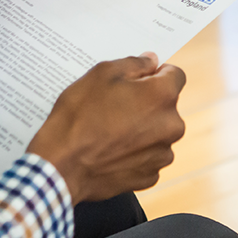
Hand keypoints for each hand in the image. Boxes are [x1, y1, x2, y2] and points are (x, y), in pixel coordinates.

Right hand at [27, 52, 186, 203]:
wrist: (62, 166)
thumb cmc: (79, 117)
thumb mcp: (101, 74)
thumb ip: (134, 63)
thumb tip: (152, 61)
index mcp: (163, 95)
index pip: (175, 75)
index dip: (156, 75)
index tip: (138, 81)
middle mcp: (171, 125)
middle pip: (167, 106)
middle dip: (148, 104)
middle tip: (116, 107)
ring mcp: (162, 154)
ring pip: (158, 133)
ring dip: (142, 130)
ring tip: (111, 131)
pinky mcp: (150, 176)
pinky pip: (147, 157)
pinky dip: (134, 153)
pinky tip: (111, 151)